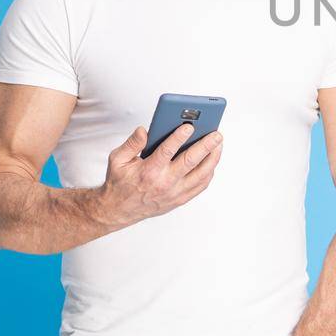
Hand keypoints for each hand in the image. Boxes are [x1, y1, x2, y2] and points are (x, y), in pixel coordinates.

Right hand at [95, 123, 222, 226]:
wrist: (119, 210)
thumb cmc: (120, 182)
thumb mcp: (117, 159)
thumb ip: (131, 143)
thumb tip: (143, 130)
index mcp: (148, 171)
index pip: (166, 151)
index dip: (179, 137)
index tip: (189, 126)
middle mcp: (164, 183)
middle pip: (190, 161)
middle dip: (206, 145)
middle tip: (216, 133)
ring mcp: (175, 193)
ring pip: (201, 174)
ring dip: (212, 158)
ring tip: (218, 144)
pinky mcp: (180, 199)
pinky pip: (201, 185)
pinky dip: (209, 171)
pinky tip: (212, 159)